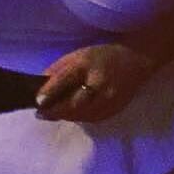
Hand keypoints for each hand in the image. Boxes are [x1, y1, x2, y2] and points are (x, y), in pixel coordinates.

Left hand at [35, 43, 155, 122]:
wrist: (135, 61)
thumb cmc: (101, 56)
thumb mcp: (77, 55)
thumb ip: (58, 70)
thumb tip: (40, 86)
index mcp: (87, 64)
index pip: (66, 79)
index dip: (51, 93)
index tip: (38, 102)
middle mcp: (100, 83)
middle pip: (75, 103)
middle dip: (56, 111)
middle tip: (41, 114)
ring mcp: (110, 99)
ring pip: (83, 114)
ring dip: (66, 116)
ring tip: (51, 115)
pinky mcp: (115, 109)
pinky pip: (93, 118)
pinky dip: (79, 118)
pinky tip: (70, 115)